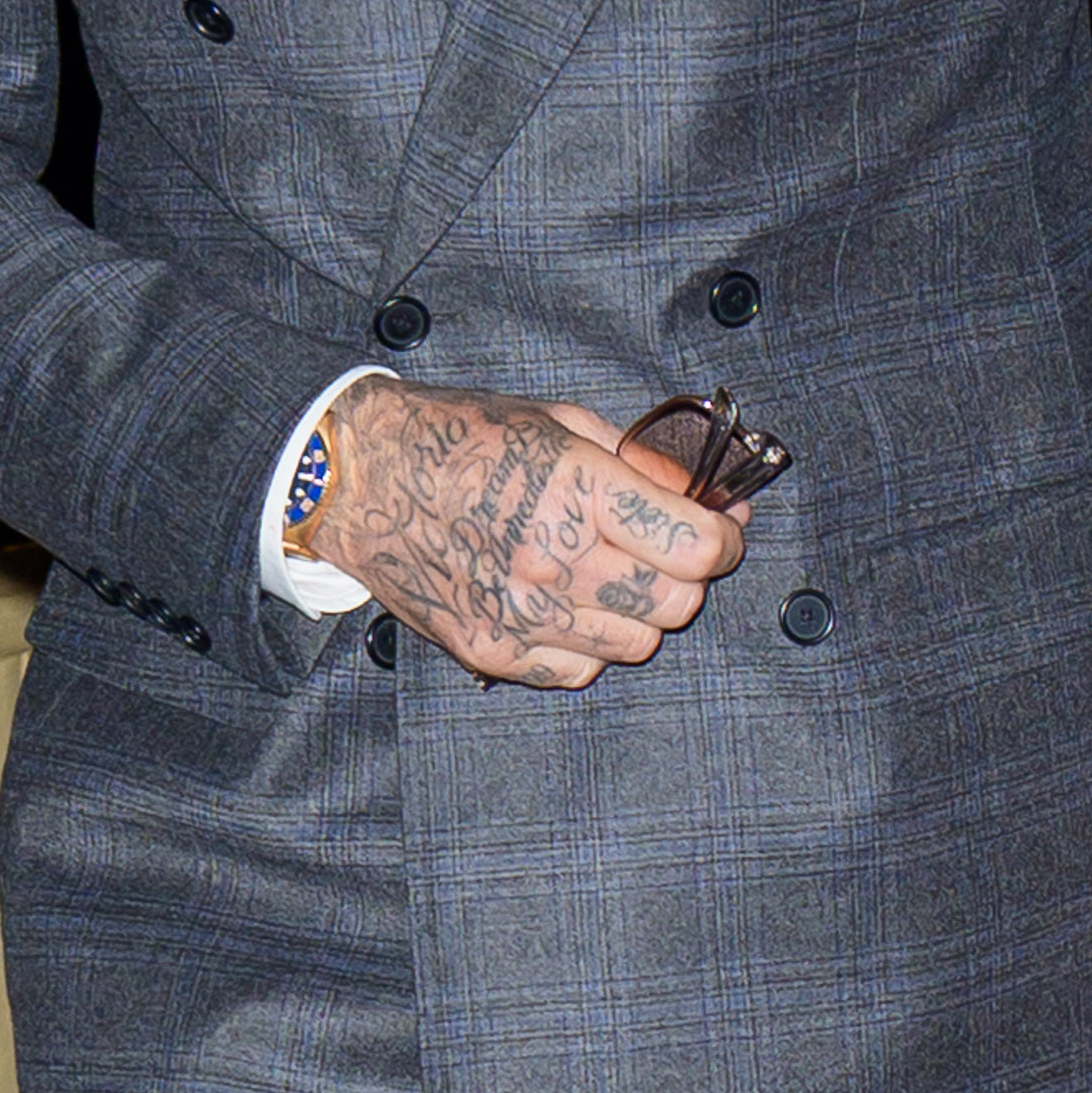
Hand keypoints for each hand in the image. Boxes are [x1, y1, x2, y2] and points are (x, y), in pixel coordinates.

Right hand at [296, 382, 745, 686]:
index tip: (727, 529)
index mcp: (576, 488)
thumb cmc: (461, 439)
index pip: (696, 547)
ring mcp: (520, 614)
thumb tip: (706, 497)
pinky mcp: (492, 652)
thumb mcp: (559, 421)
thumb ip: (639, 464)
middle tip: (671, 550)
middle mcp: (551, 558)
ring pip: (636, 645)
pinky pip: (580, 672)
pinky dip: (590, 646)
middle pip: (676, 603)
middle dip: (689, 576)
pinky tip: (569, 605)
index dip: (729, 540)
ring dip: (641, 613)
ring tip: (612, 574)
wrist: (362, 479)